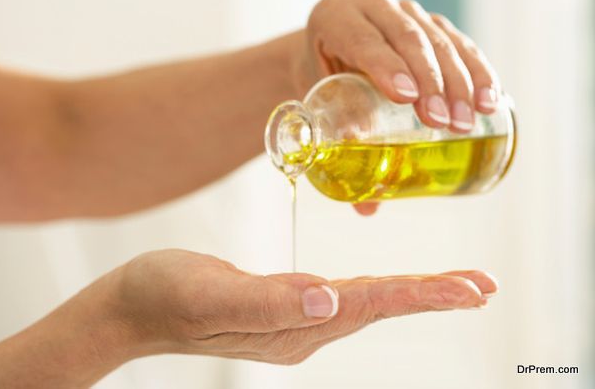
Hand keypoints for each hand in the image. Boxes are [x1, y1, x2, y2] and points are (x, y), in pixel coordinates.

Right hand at [117, 249, 497, 364]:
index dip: (420, 294)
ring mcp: (293, 321)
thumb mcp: (210, 294)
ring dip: (412, 293)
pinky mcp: (283, 306)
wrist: (132, 307)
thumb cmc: (164, 295)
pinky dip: (377, 289)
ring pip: (366, 304)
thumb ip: (269, 301)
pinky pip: (343, 298)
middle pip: (379, 309)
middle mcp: (301, 329)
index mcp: (291, 326)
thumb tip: (328, 300)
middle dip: (433, 296)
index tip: (471, 289)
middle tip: (483, 286)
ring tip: (455, 286)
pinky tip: (389, 286)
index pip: (368, 306)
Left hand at [295, 0, 499, 216]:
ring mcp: (404, 12)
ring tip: (470, 120)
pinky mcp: (431, 23)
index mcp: (333, 19)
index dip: (386, 66)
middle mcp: (370, 6)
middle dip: (432, 82)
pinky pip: (459, 42)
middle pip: (408, 39)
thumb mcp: (319, 106)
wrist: (327, 54)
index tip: (407, 99)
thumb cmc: (320, 84)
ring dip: (460, 81)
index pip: (363, 40)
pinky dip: (478, 70)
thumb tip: (367, 206)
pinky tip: (491, 98)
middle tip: (445, 124)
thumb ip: (337, 148)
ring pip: (440, 39)